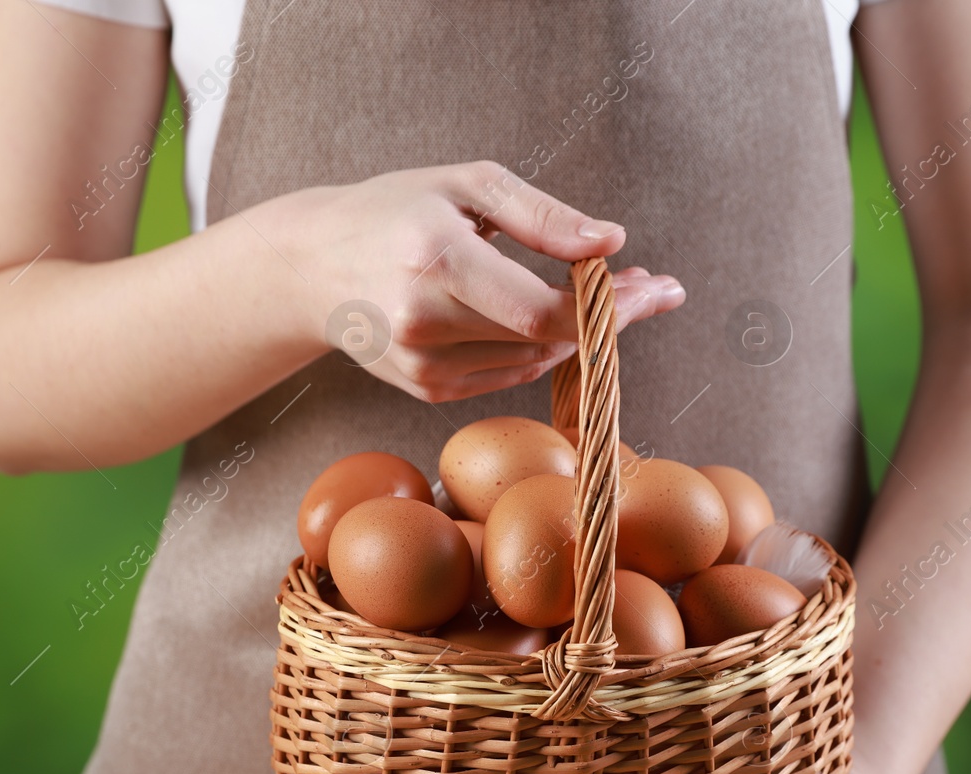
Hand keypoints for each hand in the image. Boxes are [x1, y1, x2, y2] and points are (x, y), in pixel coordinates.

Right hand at [264, 160, 684, 403]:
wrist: (312, 267)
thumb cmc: (394, 211)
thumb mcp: (466, 185)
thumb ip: (541, 214)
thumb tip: (611, 243)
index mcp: (434, 259)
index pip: (539, 308)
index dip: (608, 307)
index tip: (658, 288)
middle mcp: (424, 321)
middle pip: (545, 337)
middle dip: (608, 314)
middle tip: (647, 285)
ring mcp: (424, 366)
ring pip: (534, 359)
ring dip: (580, 331)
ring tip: (606, 293)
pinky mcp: (427, 390)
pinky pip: (509, 372)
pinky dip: (541, 347)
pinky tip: (551, 318)